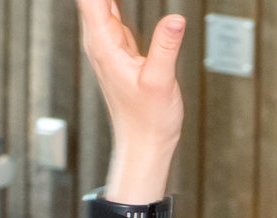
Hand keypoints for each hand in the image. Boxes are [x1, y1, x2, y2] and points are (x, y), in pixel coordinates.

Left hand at [77, 0, 185, 206]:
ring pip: (101, 2)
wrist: (144, 145)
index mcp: (103, 45)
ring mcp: (108, 44)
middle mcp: (100, 42)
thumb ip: (165, 48)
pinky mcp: (119, 49)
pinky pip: (112, 12)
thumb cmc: (147, 121)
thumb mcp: (159, 82)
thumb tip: (176, 19)